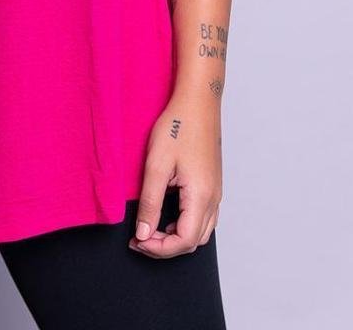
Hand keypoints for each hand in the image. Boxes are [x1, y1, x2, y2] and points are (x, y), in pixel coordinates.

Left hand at [128, 94, 222, 258]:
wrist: (198, 102)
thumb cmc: (177, 127)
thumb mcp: (157, 165)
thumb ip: (150, 203)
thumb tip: (143, 235)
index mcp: (201, 197)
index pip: (183, 241)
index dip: (158, 248)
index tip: (136, 241)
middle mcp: (213, 199)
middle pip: (193, 241)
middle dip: (165, 246)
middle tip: (138, 238)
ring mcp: (216, 193)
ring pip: (200, 232)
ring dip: (175, 237)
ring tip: (149, 228)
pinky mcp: (212, 185)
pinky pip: (203, 218)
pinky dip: (184, 225)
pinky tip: (166, 214)